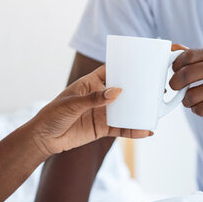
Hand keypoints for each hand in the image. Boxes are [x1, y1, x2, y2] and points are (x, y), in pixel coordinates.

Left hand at [29, 66, 152, 155]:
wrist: (44, 138)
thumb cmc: (53, 114)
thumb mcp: (72, 104)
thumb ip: (94, 98)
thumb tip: (117, 92)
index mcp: (91, 83)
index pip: (111, 70)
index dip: (125, 66)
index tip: (144, 63)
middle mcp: (100, 96)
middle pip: (123, 90)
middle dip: (139, 89)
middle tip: (158, 88)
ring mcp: (103, 112)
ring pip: (125, 110)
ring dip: (139, 110)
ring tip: (156, 111)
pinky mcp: (103, 128)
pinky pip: (121, 128)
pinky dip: (133, 130)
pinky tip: (145, 132)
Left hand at [169, 44, 202, 118]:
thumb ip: (201, 56)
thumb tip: (174, 48)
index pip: (186, 55)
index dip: (175, 67)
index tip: (175, 74)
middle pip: (184, 74)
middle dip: (174, 85)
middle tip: (177, 89)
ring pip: (191, 95)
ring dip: (187, 101)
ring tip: (193, 101)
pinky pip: (201, 108)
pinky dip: (198, 110)